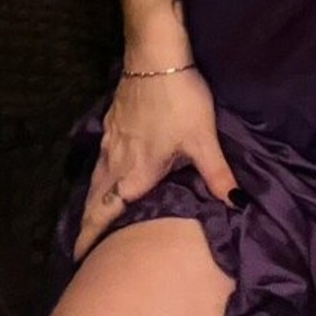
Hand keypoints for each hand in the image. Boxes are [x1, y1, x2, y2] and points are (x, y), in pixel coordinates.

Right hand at [72, 66, 238, 261]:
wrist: (155, 55)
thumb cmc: (179, 98)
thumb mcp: (203, 138)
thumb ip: (217, 174)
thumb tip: (238, 204)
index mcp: (134, 173)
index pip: (104, 214)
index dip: (89, 238)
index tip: (77, 259)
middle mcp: (114, 161)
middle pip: (93, 200)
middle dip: (86, 225)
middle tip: (82, 248)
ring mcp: (110, 140)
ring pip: (94, 179)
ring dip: (92, 201)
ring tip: (93, 218)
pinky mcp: (111, 122)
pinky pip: (99, 159)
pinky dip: (98, 176)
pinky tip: (107, 173)